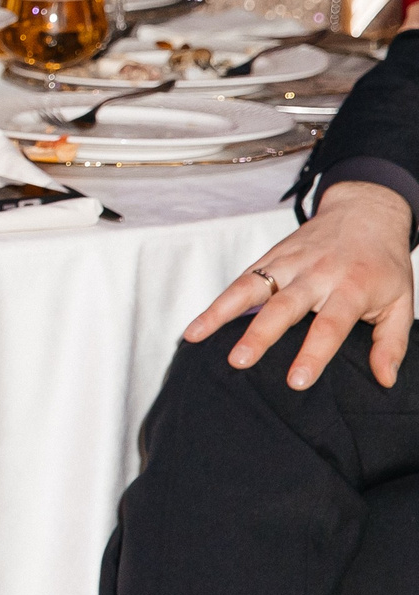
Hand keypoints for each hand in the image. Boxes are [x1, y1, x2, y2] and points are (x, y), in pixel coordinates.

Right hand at [184, 180, 414, 388]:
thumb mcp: (402, 302)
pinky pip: (241, 279)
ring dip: (221, 312)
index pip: (330, 325)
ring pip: (250, 287)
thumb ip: (392, 343)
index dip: (313, 354)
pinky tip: (199, 323)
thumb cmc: (383, 264)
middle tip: (239, 360)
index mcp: (352, 287)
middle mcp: (316, 273)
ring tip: (196, 335)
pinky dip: (218, 301)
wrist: (366, 213)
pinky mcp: (271, 257)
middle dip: (259, 334)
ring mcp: (289, 262)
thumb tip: (384, 379)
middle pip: (283, 306)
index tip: (296, 381)